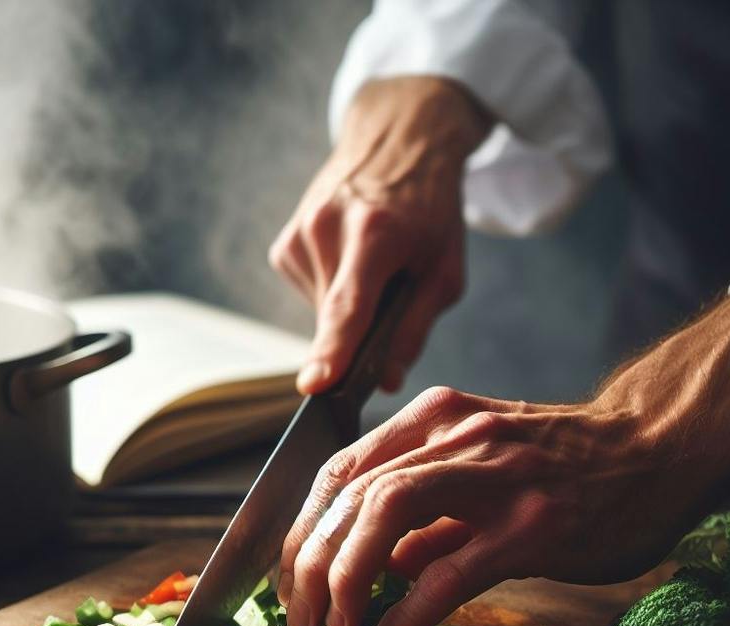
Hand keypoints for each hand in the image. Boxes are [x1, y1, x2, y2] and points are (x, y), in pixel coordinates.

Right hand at [269, 76, 490, 394]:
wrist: (398, 136)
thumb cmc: (430, 208)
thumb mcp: (445, 270)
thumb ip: (415, 330)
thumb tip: (386, 382)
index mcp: (374, 232)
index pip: (348, 307)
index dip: (332, 350)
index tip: (312, 385)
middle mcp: (326, 228)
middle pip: (336, 319)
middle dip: (362, 330)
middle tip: (393, 291)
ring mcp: (299, 233)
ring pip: (321, 310)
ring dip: (347, 306)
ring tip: (372, 263)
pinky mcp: (283, 245)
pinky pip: (310, 294)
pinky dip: (332, 290)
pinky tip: (350, 259)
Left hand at [277, 281, 729, 625]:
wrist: (657, 448)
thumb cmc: (567, 464)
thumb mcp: (482, 470)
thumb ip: (426, 515)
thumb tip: (375, 566)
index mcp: (435, 418)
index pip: (340, 470)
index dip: (303, 531)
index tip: (290, 580)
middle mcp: (455, 435)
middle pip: (351, 493)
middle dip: (310, 561)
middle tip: (299, 618)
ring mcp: (494, 476)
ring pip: (386, 516)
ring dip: (343, 579)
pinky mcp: (531, 526)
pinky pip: (448, 574)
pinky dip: (403, 616)